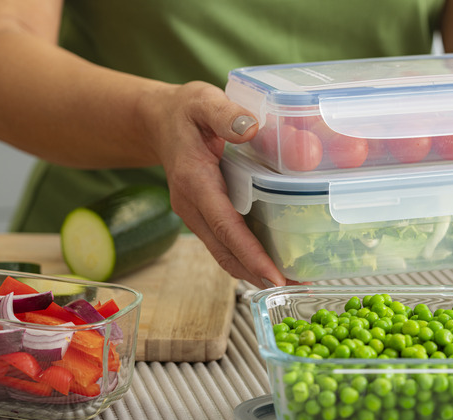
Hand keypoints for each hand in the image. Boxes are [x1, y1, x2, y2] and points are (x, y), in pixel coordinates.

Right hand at [148, 81, 288, 288]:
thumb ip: (225, 113)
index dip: (250, 253)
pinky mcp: (203, 216)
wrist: (158, 121)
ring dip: (253, 271)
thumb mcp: (203, 101)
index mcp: (194, 182)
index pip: (225, 226)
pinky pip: (224, 243)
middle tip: (294, 286)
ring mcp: (195, 214)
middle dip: (258, 273)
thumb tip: (250, 128)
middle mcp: (192, 206)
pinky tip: (271, 261)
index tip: (273, 275)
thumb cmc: (184, 111)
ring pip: (224, 253)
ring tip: (289, 280)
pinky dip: (246, 258)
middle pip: (226, 251)